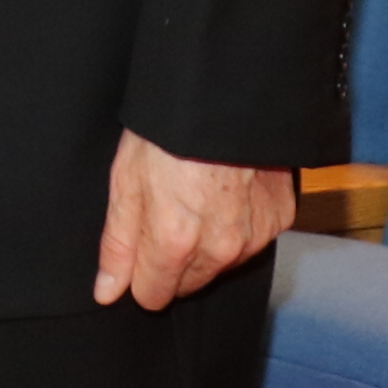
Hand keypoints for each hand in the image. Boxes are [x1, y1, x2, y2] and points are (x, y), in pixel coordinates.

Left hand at [94, 136, 296, 311]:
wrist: (226, 91)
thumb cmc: (168, 130)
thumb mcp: (126, 180)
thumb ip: (118, 244)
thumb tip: (107, 292)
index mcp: (175, 242)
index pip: (153, 296)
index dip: (141, 274)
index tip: (142, 246)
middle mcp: (219, 249)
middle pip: (189, 283)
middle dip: (175, 260)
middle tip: (170, 212)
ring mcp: (254, 236)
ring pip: (221, 264)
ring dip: (210, 243)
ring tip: (200, 196)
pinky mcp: (280, 218)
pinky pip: (253, 239)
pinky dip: (240, 223)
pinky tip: (229, 191)